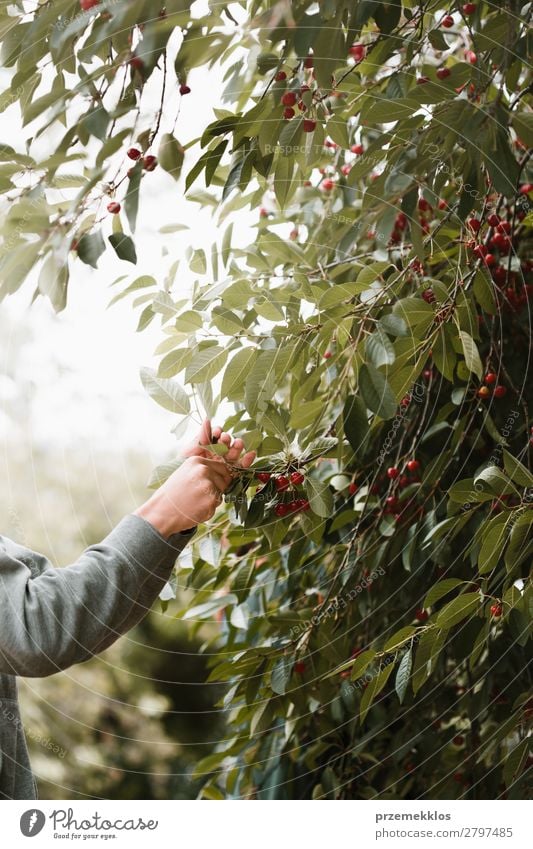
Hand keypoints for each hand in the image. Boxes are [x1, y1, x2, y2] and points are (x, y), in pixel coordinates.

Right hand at [134, 420, 255, 537]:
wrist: (161, 512)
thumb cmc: (172, 495)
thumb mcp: (184, 473)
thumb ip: (202, 471)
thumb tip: (224, 473)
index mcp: (197, 461)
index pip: (222, 467)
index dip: (220, 477)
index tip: (212, 484)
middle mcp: (204, 470)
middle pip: (224, 480)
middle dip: (217, 489)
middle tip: (199, 496)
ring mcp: (208, 485)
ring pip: (221, 493)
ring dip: (212, 500)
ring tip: (195, 502)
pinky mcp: (211, 500)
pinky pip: (217, 505)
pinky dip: (209, 509)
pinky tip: (195, 509)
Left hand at [181, 418, 255, 467]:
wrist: (187, 487)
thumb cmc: (186, 468)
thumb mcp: (190, 450)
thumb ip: (201, 436)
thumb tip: (207, 420)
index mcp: (208, 446)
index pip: (216, 436)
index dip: (218, 432)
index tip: (216, 432)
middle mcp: (218, 453)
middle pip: (227, 443)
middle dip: (227, 439)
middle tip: (225, 439)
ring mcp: (226, 463)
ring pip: (235, 452)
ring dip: (238, 446)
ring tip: (238, 443)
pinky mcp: (232, 474)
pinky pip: (242, 466)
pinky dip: (248, 460)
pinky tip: (251, 453)